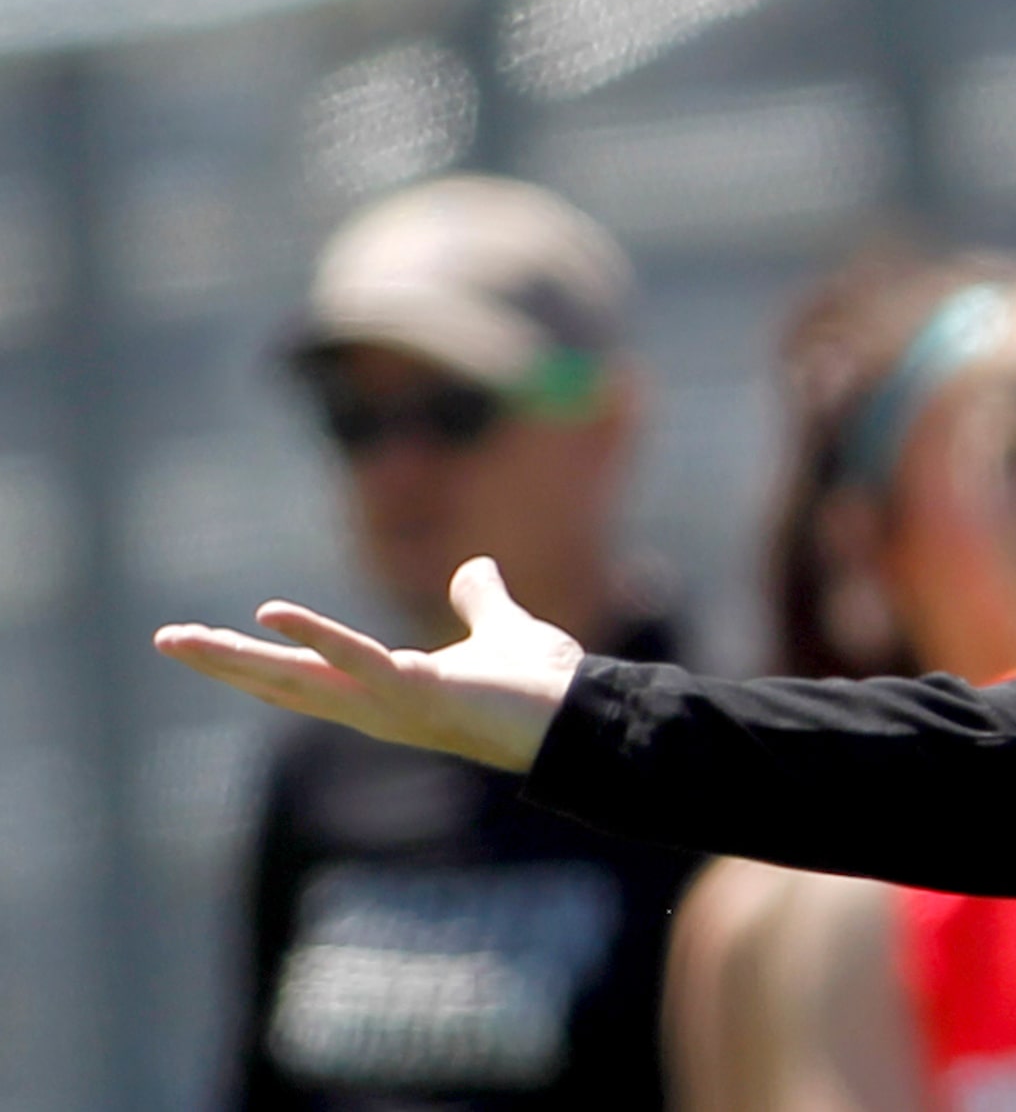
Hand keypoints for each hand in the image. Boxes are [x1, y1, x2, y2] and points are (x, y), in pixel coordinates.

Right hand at [151, 557, 579, 772]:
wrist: (580, 716)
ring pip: (299, 679)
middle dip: (223, 664)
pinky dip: (315, 635)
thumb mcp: (501, 631)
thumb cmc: (543, 688)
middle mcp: (376, 707)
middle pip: (283, 684)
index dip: (257, 660)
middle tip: (166, 640)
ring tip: (181, 639)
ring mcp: (391, 704)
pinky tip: (268, 612)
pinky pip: (356, 659)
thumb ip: (481, 602)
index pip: (307, 676)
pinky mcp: (417, 691)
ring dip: (237, 658)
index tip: (208, 642)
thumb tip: (475, 568)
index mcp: (386, 692)